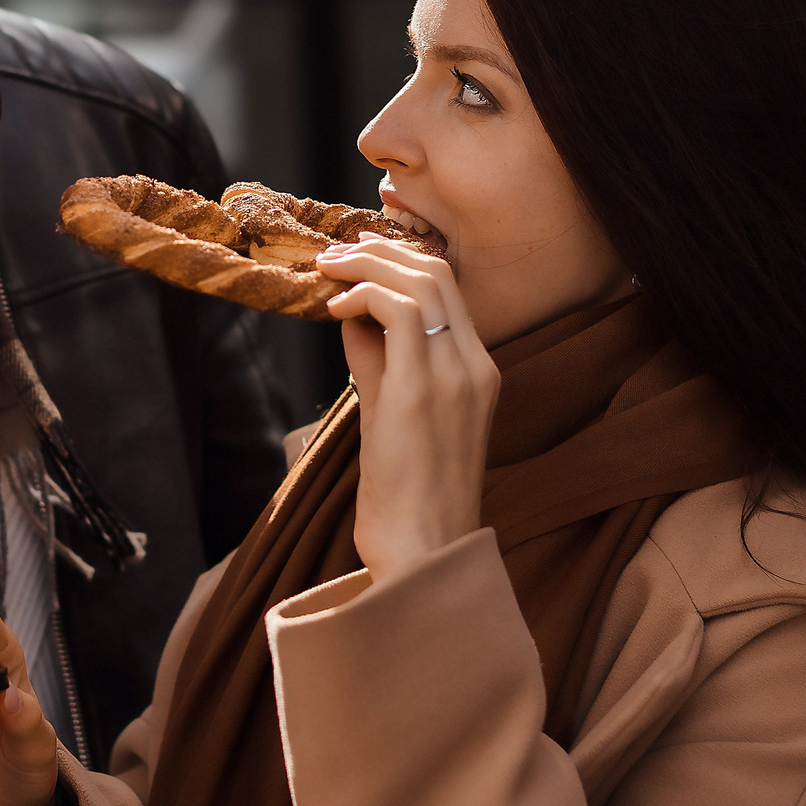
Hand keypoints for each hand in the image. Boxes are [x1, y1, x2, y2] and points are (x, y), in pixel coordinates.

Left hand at [315, 233, 498, 581]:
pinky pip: (397, 311)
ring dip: (366, 267)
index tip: (358, 256)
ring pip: (420, 281)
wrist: (422, 553)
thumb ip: (378, 360)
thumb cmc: (407, 496)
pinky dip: (363, 295)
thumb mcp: (393, 412)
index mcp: (479, 372)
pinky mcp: (422, 390)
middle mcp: (475, 366)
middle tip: (334, 257)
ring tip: (327, 274)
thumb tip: (350, 313)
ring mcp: (455, 376)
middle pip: (438, 273)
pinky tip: (335, 309)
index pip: (448, 289)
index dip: (401, 261)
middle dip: (379, 252)